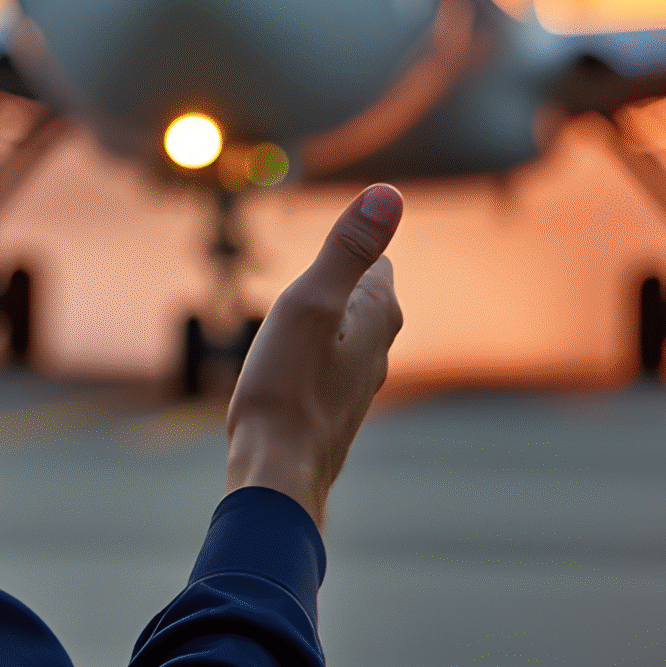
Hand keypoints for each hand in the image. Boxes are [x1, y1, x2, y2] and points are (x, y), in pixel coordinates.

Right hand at [224, 184, 404, 527]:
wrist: (277, 473)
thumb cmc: (287, 388)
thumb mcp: (310, 303)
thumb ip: (347, 249)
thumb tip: (388, 194)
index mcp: (379, 316)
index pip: (378, 263)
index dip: (345, 255)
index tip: (317, 261)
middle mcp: (379, 351)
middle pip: (363, 299)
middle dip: (333, 288)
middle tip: (297, 293)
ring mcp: (359, 385)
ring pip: (345, 336)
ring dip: (318, 327)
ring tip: (286, 334)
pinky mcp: (336, 412)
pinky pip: (327, 368)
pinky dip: (308, 360)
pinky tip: (283, 376)